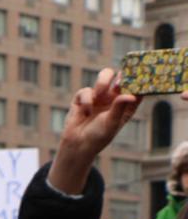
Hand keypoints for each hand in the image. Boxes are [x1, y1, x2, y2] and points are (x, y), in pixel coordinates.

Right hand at [47, 67, 139, 192]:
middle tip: (119, 79)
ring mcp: (99, 96)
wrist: (77, 144)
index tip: (139, 76)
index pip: (136, 87)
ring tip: (99, 94)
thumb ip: (120, 107)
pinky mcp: (83, 98)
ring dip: (102, 82)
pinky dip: (86, 100)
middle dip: (121, 74)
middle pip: (121, 76)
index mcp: (126, 104)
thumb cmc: (99, 136)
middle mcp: (114, 97)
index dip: (139, 80)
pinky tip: (85, 113)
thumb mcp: (112, 122)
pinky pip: (86, 90)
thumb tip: (131, 95)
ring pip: (105, 76)